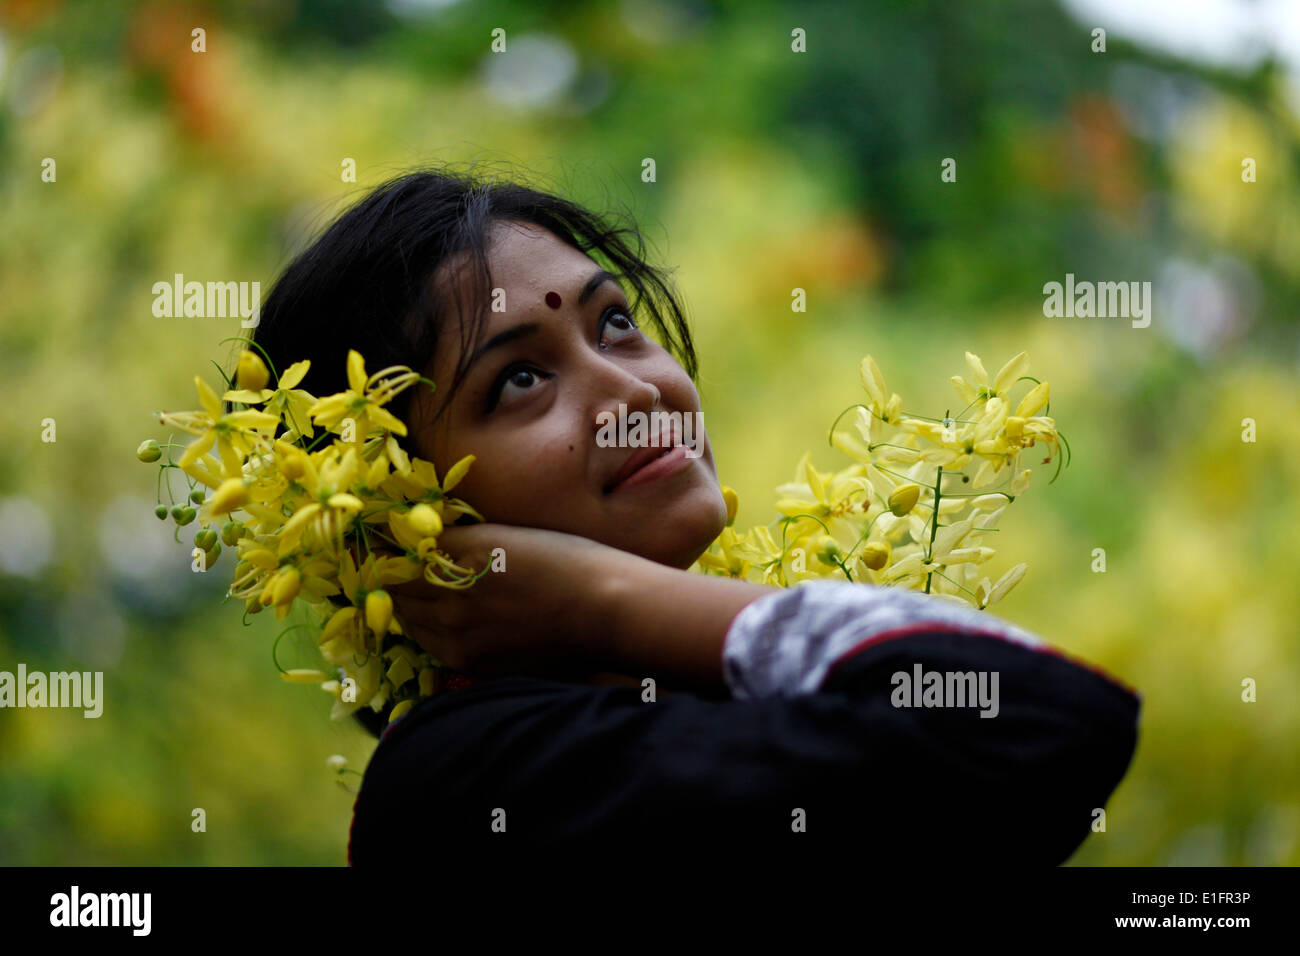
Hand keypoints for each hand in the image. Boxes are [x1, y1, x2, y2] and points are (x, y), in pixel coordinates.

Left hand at [389, 523, 637, 679]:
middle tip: (395, 567)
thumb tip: (408, 539)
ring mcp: (462, 641)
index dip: (384, 552)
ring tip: (421, 593)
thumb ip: (451, 540)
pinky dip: (433, 632)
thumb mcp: (501, 536)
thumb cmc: (565, 560)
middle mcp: (450, 604)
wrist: (606, 610)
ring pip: (413, 624)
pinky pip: (437, 648)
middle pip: (397, 594)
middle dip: (392, 581)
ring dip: (410, 608)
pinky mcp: (476, 666)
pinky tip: (450, 619)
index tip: (382, 544)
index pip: (394, 560)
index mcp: (456, 562)